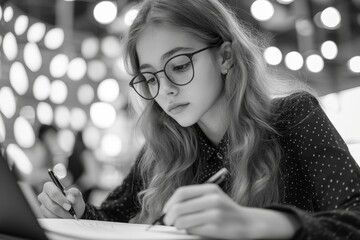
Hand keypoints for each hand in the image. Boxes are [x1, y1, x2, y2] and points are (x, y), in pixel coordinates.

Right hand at [38, 181, 84, 218]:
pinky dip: (58, 220)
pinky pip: (49, 219)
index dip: (61, 200)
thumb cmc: (73, 200)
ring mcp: (42, 206)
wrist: (72, 210)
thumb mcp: (76, 195)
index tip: (68, 206)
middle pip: (51, 204)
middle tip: (70, 213)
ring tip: (68, 216)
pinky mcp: (43, 215)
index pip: (53, 192)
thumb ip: (74, 194)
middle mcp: (43, 196)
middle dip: (62, 210)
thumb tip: (70, 198)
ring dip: (61, 216)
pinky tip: (63, 218)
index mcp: (50, 186)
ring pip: (49, 213)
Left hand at [162, 184, 298, 238]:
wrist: (247, 222)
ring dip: (177, 225)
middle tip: (168, 222)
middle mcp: (212, 199)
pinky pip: (192, 230)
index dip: (170, 202)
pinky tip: (193, 229)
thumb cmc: (224, 210)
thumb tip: (170, 208)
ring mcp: (215, 213)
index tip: (166, 210)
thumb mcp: (212, 197)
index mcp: (210, 189)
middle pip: (179, 207)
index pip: (181, 193)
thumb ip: (194, 198)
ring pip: (182, 220)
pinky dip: (188, 230)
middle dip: (169, 217)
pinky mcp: (216, 228)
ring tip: (180, 226)